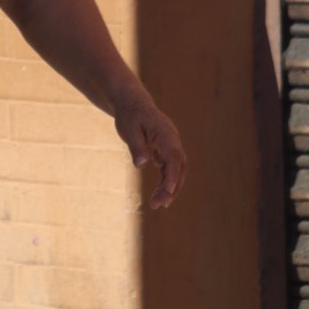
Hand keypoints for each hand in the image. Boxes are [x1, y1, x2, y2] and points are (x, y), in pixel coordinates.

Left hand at [112, 88, 185, 208]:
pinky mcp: (166, 151)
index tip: (168, 191)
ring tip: (157, 204)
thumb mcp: (129, 129)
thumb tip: (141, 164)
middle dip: (171, 188)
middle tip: (159, 205)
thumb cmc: (129, 115)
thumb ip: (136, 147)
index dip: (172, 175)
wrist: (132, 104)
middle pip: (179, 168)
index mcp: (166, 134)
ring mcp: (171, 146)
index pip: (174, 158)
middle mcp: (173, 141)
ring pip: (176, 171)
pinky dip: (165, 182)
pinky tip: (158, 195)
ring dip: (169, 188)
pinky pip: (169, 169)